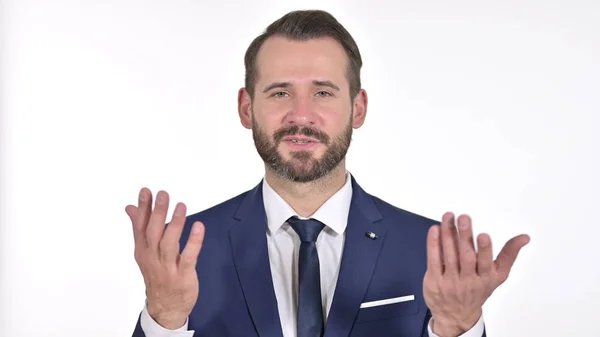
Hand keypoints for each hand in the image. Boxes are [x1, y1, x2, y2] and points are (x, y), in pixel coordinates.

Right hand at [126, 188, 204, 329]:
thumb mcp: (145, 252)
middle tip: (163, 194)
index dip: (143, 209)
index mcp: (143, 250)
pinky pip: (188, 257)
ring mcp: (167, 267)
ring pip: (168, 244)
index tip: (146, 191)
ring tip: (181, 206)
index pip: (140, 226)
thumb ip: (140, 228)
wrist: (165, 308)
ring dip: (175, 224)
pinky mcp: (182, 275)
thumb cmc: (157, 275)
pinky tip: (198, 227)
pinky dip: (193, 242)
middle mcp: (153, 257)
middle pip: (153, 233)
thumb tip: (130, 208)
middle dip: (158, 212)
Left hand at [423, 212, 529, 336]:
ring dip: (448, 234)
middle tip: (463, 218)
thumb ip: (509, 254)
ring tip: (448, 217)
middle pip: (466, 256)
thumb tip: (524, 237)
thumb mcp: (498, 276)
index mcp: (485, 278)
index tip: (483, 235)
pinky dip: (433, 244)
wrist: (456, 315)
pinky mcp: (434, 281)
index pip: (485, 263)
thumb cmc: (477, 290)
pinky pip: (434, 260)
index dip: (484, 249)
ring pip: (449, 255)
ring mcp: (450, 281)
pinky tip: (435, 230)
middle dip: (465, 236)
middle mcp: (468, 280)